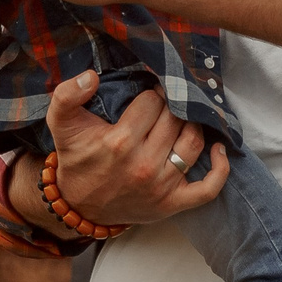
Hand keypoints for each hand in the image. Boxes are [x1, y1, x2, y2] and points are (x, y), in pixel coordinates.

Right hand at [3, 70, 228, 233]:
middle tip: (166, 105)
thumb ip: (67, 96)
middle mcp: (143, 165)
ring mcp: (161, 187)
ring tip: (182, 120)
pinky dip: (220, 168)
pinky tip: (219, 149)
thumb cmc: (77, 159)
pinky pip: (208, 189)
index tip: (147, 97)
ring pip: (193, 143)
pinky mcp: (173, 204)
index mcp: (119, 142)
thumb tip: (90, 76)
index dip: (151, 96)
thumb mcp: (61, 125)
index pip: (153, 103)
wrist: (79, 205)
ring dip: (192, 126)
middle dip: (171, 106)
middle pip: (174, 120)